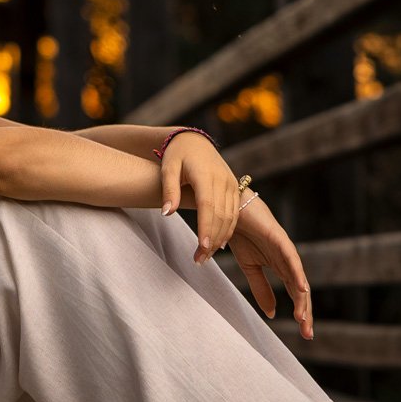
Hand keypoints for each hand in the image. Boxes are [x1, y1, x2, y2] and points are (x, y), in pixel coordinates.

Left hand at [158, 132, 239, 261]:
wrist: (195, 141)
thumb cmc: (177, 155)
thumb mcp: (167, 168)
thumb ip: (168, 190)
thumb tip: (166, 213)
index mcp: (206, 175)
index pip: (208, 206)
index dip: (207, 227)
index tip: (202, 247)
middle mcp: (223, 180)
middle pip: (221, 215)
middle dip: (212, 240)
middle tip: (200, 260)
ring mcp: (231, 184)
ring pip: (230, 217)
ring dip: (220, 238)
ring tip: (206, 256)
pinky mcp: (234, 188)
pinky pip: (234, 213)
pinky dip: (228, 230)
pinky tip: (218, 244)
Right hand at [227, 197, 312, 339]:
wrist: (229, 210)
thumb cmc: (240, 235)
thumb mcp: (249, 268)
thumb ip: (261, 289)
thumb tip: (272, 313)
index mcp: (280, 268)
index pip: (295, 294)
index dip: (301, 313)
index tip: (305, 333)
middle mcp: (287, 261)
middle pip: (301, 290)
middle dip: (305, 312)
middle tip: (308, 333)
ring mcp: (285, 250)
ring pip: (298, 278)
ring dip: (302, 299)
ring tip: (302, 318)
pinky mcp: (279, 239)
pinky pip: (291, 259)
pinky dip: (297, 274)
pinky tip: (302, 288)